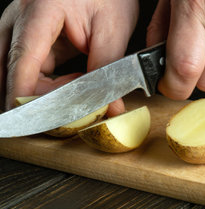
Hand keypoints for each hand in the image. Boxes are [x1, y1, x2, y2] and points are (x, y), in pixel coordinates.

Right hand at [0, 0, 138, 115]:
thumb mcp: (113, 29)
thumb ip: (108, 70)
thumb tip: (110, 107)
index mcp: (39, 12)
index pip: (22, 62)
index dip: (25, 95)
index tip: (38, 119)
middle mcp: (19, 18)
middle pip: (12, 70)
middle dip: (38, 97)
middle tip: (73, 108)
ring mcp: (20, 26)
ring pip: (17, 71)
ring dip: (43, 90)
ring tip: (77, 88)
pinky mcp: (29, 35)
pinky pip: (28, 67)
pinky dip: (47, 82)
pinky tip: (72, 80)